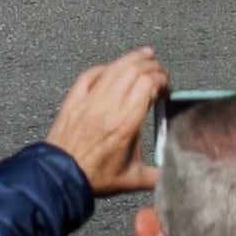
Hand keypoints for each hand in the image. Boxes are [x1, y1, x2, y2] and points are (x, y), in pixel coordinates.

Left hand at [48, 48, 173, 193]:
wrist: (60, 177)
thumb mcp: (133, 179)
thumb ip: (158, 175)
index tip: (167, 87)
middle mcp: (108, 107)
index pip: (149, 84)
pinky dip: (105, 68)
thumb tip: (175, 171)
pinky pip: (90, 74)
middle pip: (134, 70)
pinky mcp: (74, 100)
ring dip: (132, 59)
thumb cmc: (94, 178)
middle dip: (152, 67)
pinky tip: (112, 68)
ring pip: (114, 68)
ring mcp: (89, 100)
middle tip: (159, 73)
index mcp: (126, 123)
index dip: (162, 79)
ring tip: (145, 55)